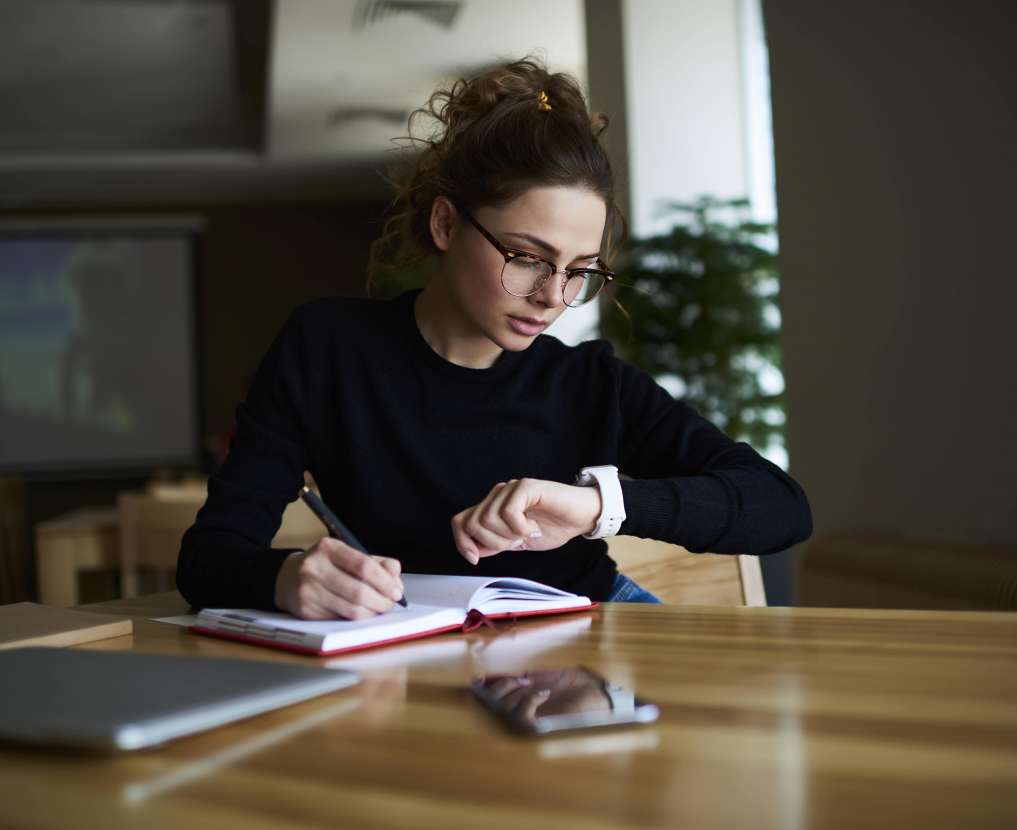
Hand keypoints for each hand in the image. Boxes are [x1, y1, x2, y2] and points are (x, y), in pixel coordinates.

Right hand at [274, 537, 403, 619]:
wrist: (288, 577)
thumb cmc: (328, 566)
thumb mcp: (349, 555)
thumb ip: (378, 564)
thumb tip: (396, 582)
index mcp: (328, 548)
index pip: (364, 566)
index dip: (385, 582)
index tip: (396, 591)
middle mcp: (314, 568)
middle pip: (359, 591)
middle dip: (382, 601)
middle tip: (391, 604)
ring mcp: (308, 591)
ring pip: (351, 610)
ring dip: (372, 613)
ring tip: (379, 610)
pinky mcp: (305, 611)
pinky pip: (340, 619)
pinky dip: (356, 619)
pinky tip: (361, 614)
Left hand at [451, 477, 600, 564]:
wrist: (581, 518)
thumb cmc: (553, 527)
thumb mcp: (517, 542)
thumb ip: (495, 544)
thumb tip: (472, 550)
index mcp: (493, 507)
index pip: (461, 521)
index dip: (462, 542)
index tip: (475, 559)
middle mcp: (498, 495)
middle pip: (472, 522)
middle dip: (493, 542)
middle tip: (516, 543)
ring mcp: (511, 489)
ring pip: (488, 518)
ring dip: (509, 535)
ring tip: (528, 534)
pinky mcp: (526, 486)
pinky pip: (509, 511)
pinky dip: (520, 527)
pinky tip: (534, 527)